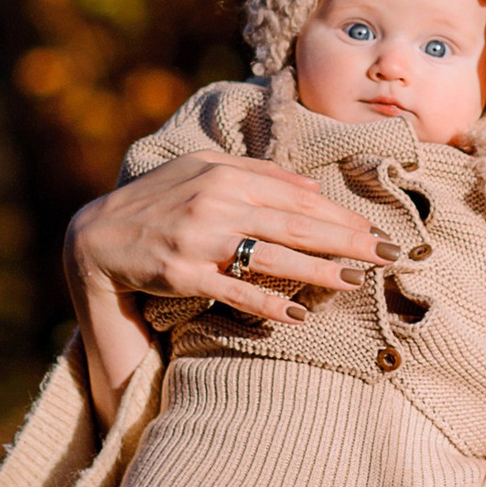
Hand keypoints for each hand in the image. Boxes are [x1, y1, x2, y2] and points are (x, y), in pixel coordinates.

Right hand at [66, 152, 396, 402]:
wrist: (96, 239)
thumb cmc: (157, 202)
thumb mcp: (201, 171)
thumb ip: (255, 174)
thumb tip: (310, 186)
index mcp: (225, 174)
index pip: (296, 196)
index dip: (340, 215)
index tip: (375, 231)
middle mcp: (216, 202)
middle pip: (296, 224)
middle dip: (348, 240)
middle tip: (388, 254)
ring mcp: (200, 239)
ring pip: (273, 256)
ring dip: (320, 270)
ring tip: (356, 281)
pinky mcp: (184, 274)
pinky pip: (236, 290)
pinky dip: (269, 304)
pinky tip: (299, 315)